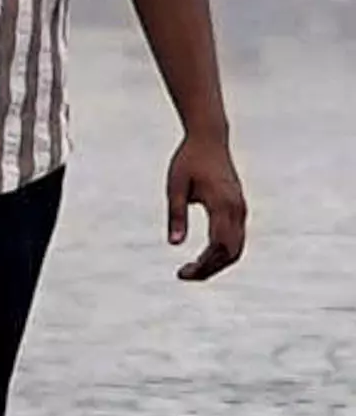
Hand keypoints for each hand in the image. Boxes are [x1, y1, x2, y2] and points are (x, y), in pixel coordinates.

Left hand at [167, 125, 249, 281]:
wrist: (209, 139)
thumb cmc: (188, 160)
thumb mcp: (175, 187)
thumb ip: (176, 215)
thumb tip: (174, 244)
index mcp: (222, 204)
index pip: (217, 246)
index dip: (203, 265)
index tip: (182, 274)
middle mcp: (237, 209)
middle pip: (230, 252)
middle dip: (210, 269)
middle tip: (185, 275)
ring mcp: (241, 209)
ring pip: (236, 247)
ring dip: (218, 262)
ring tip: (194, 270)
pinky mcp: (239, 207)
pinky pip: (236, 237)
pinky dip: (223, 252)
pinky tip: (204, 257)